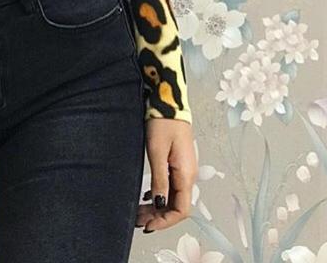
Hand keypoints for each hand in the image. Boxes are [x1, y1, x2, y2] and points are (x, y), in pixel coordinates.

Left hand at [137, 118, 196, 233]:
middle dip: (158, 216)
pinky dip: (159, 194)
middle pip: (176, 205)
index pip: (181, 209)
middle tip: (138, 220)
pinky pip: (171, 185)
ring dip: (157, 206)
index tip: (148, 225)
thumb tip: (159, 204)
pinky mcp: (177, 162)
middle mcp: (188, 174)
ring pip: (172, 196)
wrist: (169, 102)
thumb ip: (160, 179)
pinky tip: (147, 195)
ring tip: (139, 211)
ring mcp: (183, 168)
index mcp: (186, 174)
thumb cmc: (163, 122)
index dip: (165, 221)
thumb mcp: (157, 151)